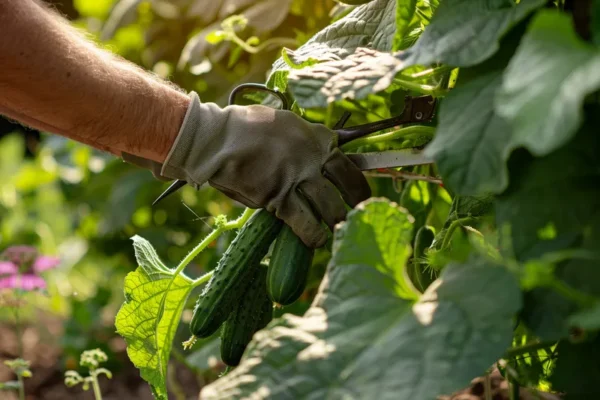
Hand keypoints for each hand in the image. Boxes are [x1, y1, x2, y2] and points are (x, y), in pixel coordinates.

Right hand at [161, 92, 370, 247]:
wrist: (216, 138)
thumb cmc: (245, 129)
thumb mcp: (284, 125)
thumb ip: (304, 142)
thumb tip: (317, 162)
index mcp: (316, 136)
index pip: (348, 161)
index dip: (359, 180)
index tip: (362, 193)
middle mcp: (313, 155)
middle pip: (349, 184)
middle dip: (358, 202)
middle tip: (360, 214)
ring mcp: (298, 177)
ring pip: (331, 207)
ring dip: (337, 222)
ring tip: (339, 231)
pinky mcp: (280, 197)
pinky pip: (305, 222)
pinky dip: (313, 235)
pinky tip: (317, 240)